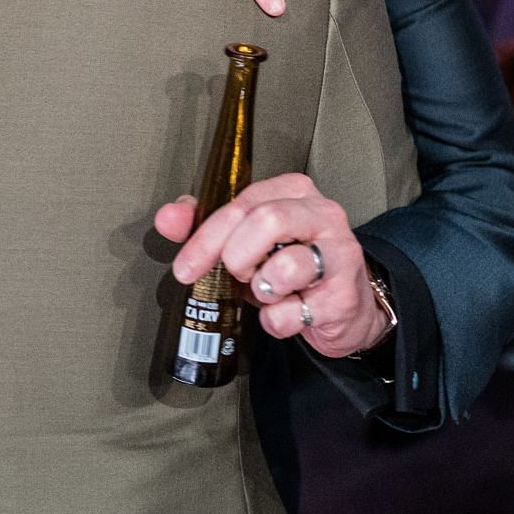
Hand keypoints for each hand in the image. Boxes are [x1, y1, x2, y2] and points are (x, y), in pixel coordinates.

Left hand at [156, 174, 390, 359]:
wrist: (345, 307)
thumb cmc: (293, 266)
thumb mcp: (249, 241)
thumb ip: (207, 225)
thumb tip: (168, 218)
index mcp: (294, 192)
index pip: (244, 202)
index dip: (207, 236)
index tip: (185, 266)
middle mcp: (323, 215)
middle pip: (266, 221)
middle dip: (237, 257)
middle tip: (238, 275)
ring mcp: (339, 254)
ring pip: (284, 267)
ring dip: (262, 290)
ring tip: (270, 291)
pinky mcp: (345, 295)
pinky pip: (293, 311)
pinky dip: (276, 320)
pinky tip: (286, 312)